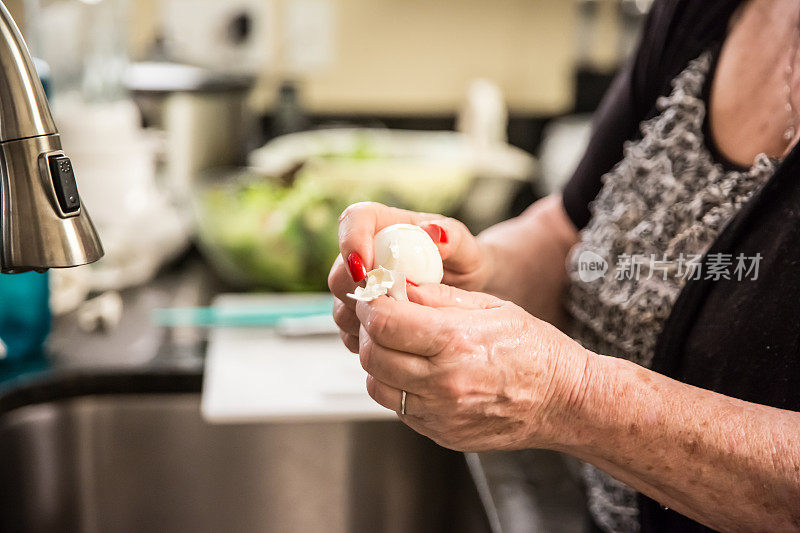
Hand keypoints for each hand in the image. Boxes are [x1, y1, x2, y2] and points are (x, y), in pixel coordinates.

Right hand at [329, 202, 489, 352]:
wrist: (467, 292)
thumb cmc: (466, 263)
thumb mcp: (468, 250)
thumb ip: (453, 238)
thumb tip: (433, 231)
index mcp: (387, 225)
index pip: (355, 219)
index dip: (351, 241)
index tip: (365, 269)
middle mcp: (366, 253)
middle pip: (340, 270)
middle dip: (359, 291)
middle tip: (391, 305)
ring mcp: (360, 285)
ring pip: (340, 303)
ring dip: (364, 317)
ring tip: (400, 324)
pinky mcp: (361, 312)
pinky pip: (349, 328)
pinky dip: (366, 337)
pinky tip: (393, 340)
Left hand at [354, 283, 589, 451]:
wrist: (563, 400)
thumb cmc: (534, 349)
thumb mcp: (491, 306)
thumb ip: (439, 297)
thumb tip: (398, 285)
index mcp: (457, 341)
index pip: (385, 321)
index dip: (370, 303)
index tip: (373, 295)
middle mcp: (444, 382)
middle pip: (372, 354)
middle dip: (368, 331)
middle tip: (380, 317)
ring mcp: (441, 413)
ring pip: (377, 385)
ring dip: (377, 361)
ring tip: (397, 345)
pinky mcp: (440, 433)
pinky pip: (397, 407)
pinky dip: (395, 386)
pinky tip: (415, 370)